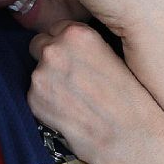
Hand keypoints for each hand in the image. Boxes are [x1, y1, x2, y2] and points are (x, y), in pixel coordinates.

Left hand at [27, 20, 162, 163]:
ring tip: (76, 99)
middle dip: (52, 58)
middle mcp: (54, 50)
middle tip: (73, 78)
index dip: (66, 43)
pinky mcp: (33, 100)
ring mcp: (40, 75)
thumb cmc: (129, 98)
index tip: (75, 57)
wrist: (128, 136)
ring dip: (50, 82)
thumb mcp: (113, 55)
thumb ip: (86, 47)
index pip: (57, 28)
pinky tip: (69, 111)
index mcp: (77, 34)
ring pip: (37, 72)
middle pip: (40, 45)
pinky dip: (47, 103)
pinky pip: (35, 95)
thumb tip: (71, 48)